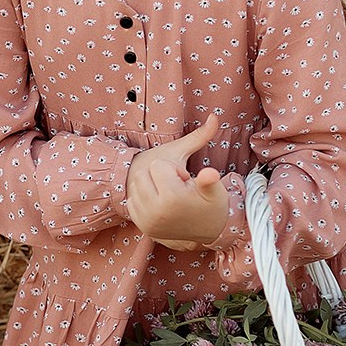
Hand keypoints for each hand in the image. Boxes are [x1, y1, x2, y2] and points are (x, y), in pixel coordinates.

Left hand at [125, 113, 228, 249]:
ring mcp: (148, 221)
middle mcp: (157, 211)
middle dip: (160, 177)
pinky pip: (133, 201)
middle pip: (145, 175)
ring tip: (168, 196)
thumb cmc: (208, 201)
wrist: (204, 229)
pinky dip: (144, 200)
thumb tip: (212, 117)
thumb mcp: (209, 176)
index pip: (158, 167)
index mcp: (173, 197)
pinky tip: (159, 205)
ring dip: (151, 187)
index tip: (184, 180)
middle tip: (176, 189)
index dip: (172, 170)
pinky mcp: (142, 227)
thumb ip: (203, 142)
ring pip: (138, 186)